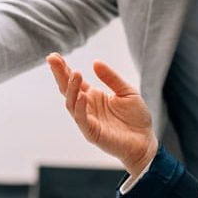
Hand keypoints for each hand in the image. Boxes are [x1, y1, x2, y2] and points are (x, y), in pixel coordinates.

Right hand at [45, 53, 157, 175]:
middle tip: (52, 59)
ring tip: (75, 73)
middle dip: (59, 74)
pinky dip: (80, 108)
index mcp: (93, 96)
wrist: (146, 141)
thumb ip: (111, 78)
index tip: (54, 56)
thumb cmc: (136, 118)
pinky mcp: (92, 133)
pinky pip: (82, 120)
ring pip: (71, 104)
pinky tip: (81, 95)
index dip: (64, 69)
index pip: (74, 81)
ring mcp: (88, 120)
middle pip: (67, 89)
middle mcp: (87, 107)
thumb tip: (95, 62)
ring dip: (71, 88)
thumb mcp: (126, 91)